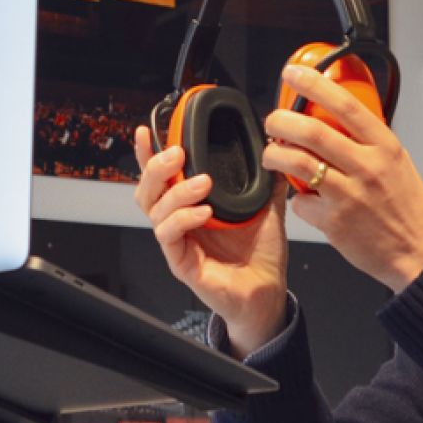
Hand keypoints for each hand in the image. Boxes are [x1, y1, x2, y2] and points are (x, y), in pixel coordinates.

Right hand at [134, 125, 288, 357]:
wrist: (267, 292)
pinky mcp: (181, 263)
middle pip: (147, 189)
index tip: (146, 130)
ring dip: (176, 191)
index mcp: (191, 205)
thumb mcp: (267, 208)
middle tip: (178, 153)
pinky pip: (169, 236)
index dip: (148, 153)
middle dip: (156, 166)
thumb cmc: (260, 254)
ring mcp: (177, 243)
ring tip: (202, 183)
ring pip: (155, 210)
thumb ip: (266, 180)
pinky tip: (204, 213)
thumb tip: (276, 150)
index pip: (162, 176)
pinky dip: (183, 219)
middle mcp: (178, 222)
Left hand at [263, 65, 422, 291]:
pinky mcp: (334, 222)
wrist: (418, 251)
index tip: (293, 74)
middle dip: (281, 121)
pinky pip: (300, 202)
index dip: (314, 84)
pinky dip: (296, 198)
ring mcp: (350, 195)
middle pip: (312, 132)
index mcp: (384, 146)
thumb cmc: (407, 206)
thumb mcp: (396, 161)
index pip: (345, 104)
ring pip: (297, 163)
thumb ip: (367, 141)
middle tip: (272, 121)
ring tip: (272, 154)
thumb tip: (334, 119)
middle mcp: (367, 167)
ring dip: (275, 155)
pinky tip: (303, 198)